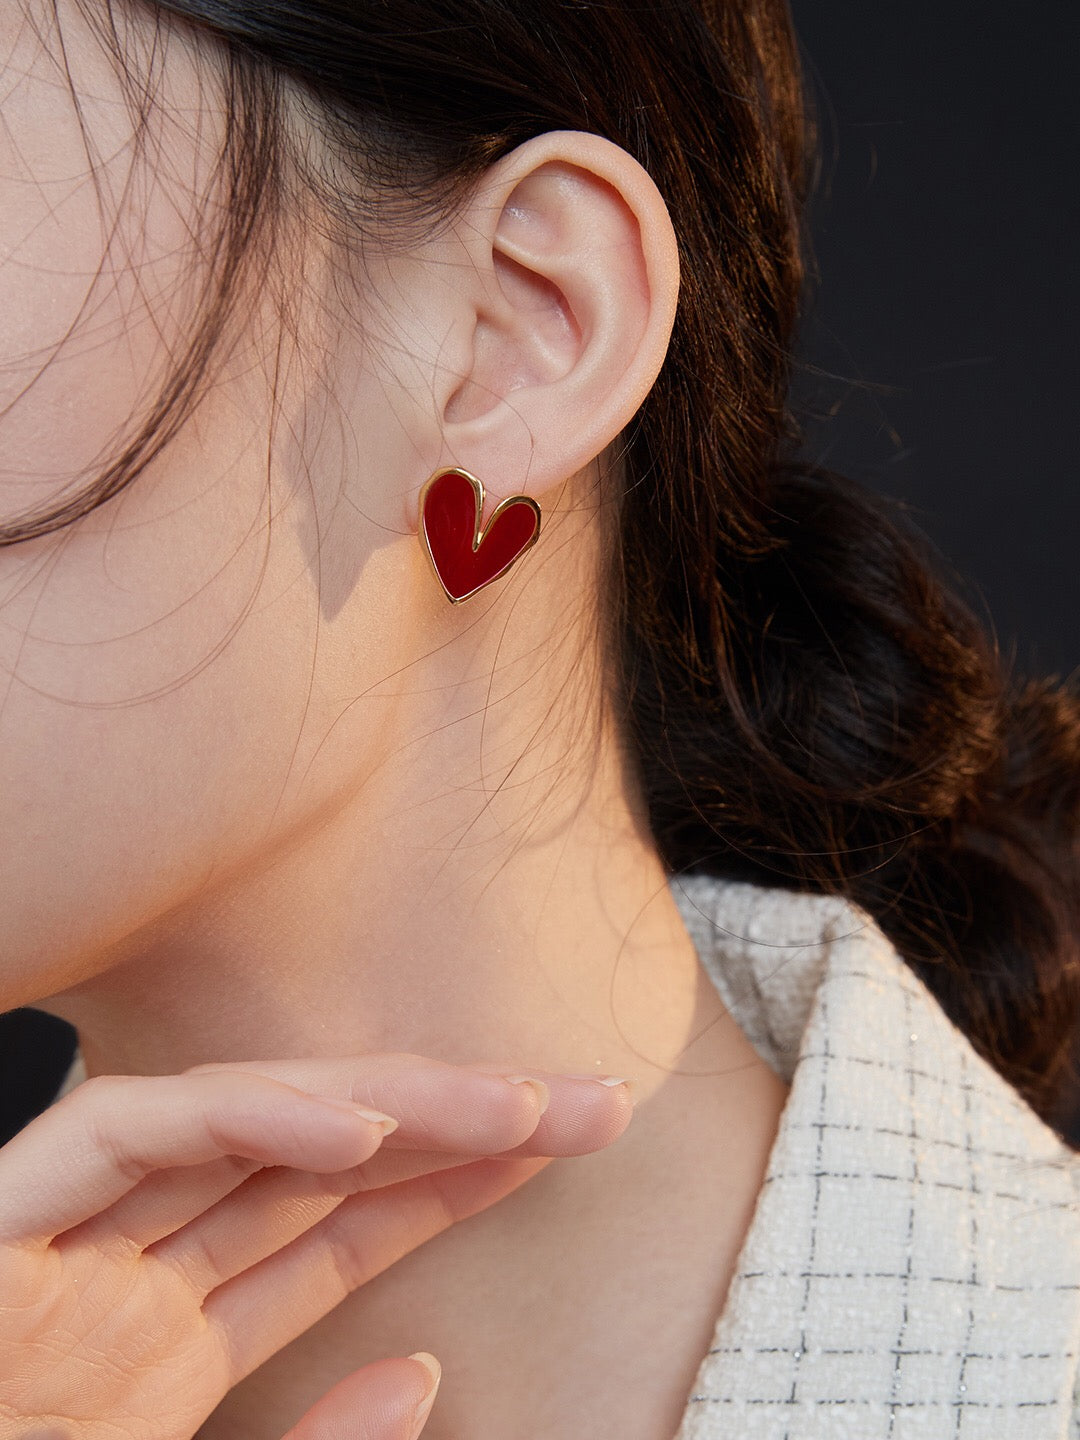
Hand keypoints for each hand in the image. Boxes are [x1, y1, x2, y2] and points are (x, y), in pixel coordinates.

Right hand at [0, 1054, 632, 1439]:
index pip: (333, 1234)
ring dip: (383, 1105)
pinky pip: (128, 1131)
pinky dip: (242, 1116)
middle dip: (450, 1123)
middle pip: (308, 1165)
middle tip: (588, 1103)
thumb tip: (424, 1370)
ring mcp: (60, 1246)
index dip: (447, 1185)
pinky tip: (356, 1129)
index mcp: (160, 1354)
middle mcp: (119, 1282)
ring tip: (515, 1111)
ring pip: (244, 1126)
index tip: (558, 1150)